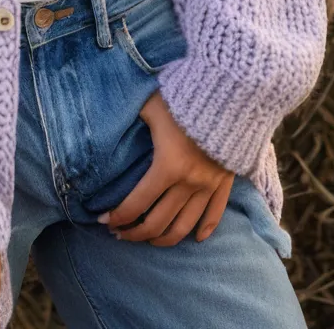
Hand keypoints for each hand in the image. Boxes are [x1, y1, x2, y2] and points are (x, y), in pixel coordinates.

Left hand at [98, 89, 233, 246]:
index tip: (103, 220)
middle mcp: (188, 183)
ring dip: (163, 238)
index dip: (117, 216)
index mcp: (167, 166)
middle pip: (157, 223)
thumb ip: (132, 116)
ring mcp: (208, 186)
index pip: (136, 203)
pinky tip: (195, 238)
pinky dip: (203, 230)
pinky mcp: (224, 183)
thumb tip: (113, 119)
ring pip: (184, 227)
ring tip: (148, 238)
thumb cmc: (186, 97)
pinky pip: (215, 215)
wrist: (231, 94)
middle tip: (119, 233)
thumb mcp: (152, 105)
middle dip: (134, 233)